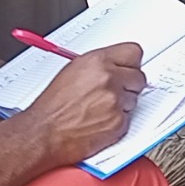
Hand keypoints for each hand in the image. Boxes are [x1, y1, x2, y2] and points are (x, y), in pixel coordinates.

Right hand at [24, 43, 145, 166]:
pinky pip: (130, 118)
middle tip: (113, 92)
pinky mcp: (119, 122)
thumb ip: (99, 65)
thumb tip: (115, 64)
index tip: (129, 68)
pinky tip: (100, 120)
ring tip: (99, 108)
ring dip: (123, 104)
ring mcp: (115, 101)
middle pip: (139, 76)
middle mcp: (109, 79)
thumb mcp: (73, 71)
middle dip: (129, 85)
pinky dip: (118, 121)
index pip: (134, 52)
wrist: (46, 133)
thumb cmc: (53, 107)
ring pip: (135, 99)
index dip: (131, 62)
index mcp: (97, 62)